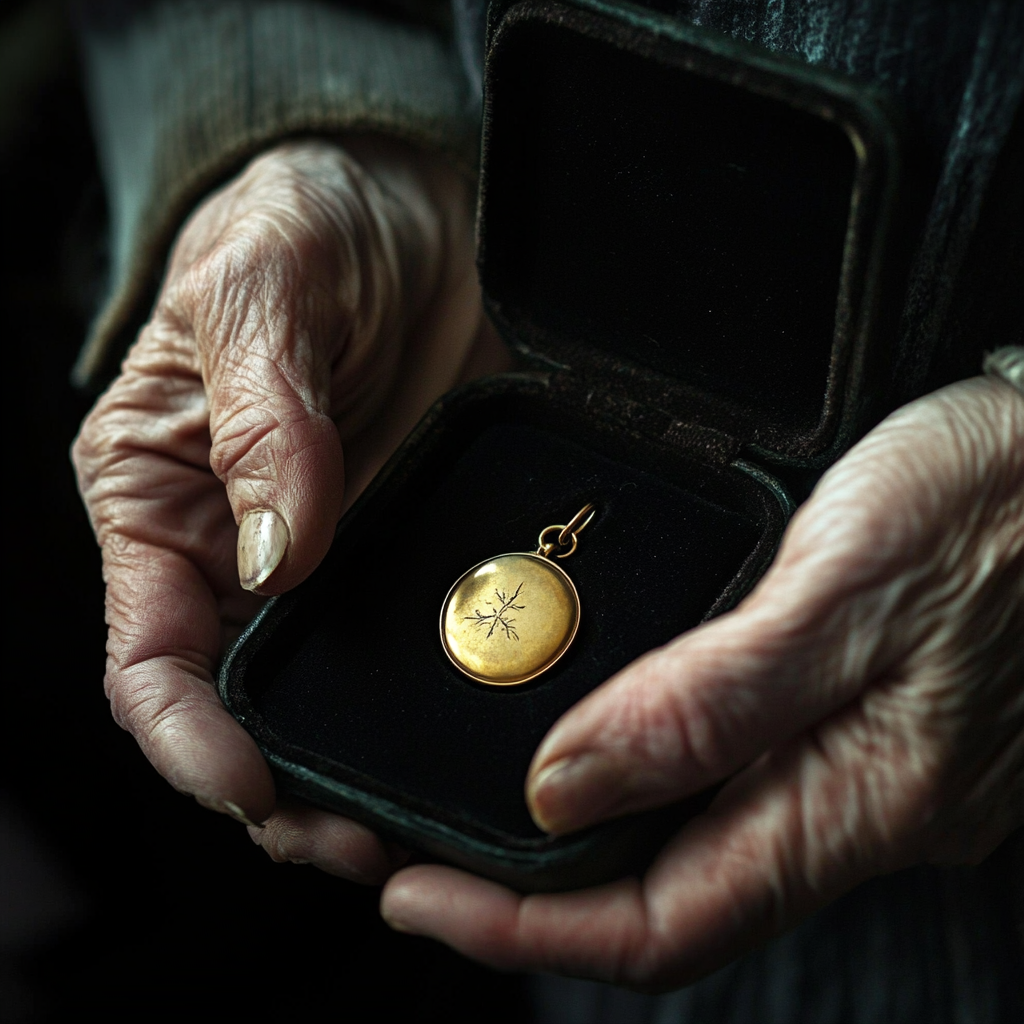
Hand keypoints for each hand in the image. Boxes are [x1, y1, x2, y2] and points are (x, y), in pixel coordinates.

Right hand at [73, 138, 500, 878]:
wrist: (401, 202)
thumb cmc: (300, 221)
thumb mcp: (264, 288)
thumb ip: (262, 420)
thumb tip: (280, 551)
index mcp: (164, 500)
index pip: (148, 657)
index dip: (188, 738)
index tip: (251, 787)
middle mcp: (241, 548)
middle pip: (243, 704)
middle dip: (289, 789)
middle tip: (362, 838)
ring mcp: (333, 555)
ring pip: (330, 694)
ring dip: (365, 765)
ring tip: (424, 815)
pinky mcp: (410, 543)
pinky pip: (419, 639)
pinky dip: (436, 698)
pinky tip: (481, 726)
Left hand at [381, 376, 1023, 984]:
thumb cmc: (999, 499)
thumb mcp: (848, 579)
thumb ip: (711, 697)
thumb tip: (563, 788)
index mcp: (857, 797)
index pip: (660, 920)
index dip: (520, 927)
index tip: (410, 895)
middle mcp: (849, 805)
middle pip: (657, 893)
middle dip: (519, 890)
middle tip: (401, 847)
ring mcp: (851, 766)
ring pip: (681, 841)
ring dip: (565, 833)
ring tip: (457, 803)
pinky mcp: (845, 715)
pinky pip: (719, 777)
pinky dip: (630, 774)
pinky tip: (580, 741)